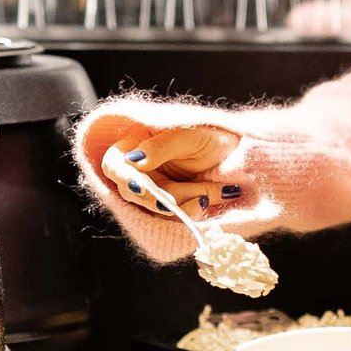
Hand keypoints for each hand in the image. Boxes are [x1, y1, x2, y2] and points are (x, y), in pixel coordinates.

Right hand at [100, 126, 240, 218]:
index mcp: (134, 144)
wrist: (236, 151)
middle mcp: (140, 170)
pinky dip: (194, 211)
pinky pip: (174, 216)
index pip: (114, 165)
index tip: (140, 187)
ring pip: (157, 208)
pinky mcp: (171, 206)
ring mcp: (155, 190)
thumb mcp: (188, 135)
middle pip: (135, 193)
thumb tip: (134, 161)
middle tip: (187, 201)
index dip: (123, 178)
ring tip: (212, 194)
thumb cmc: (209, 134)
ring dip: (185, 204)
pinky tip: (213, 198)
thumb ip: (160, 147)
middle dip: (162, 199)